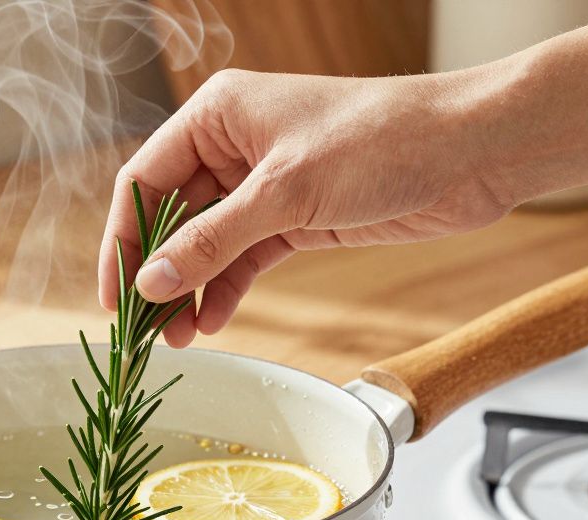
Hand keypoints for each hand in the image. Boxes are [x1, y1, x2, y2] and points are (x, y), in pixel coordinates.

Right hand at [99, 68, 512, 347]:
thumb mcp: (285, 193)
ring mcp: (264, 184)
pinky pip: (244, 257)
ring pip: (205, 243)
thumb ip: (212, 240)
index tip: (114, 294)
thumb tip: (152, 281)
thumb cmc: (384, 140)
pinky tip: (214, 321)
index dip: (123, 239)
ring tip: (178, 337)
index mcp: (218, 115)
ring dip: (190, 289)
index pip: (144, 180)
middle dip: (156, 273)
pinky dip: (227, 288)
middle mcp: (233, 145)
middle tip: (145, 327)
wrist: (473, 150)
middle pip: (170, 216)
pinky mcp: (295, 216)